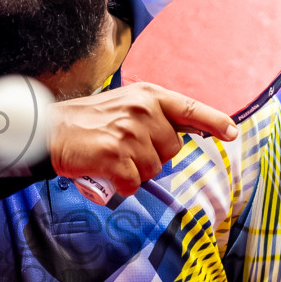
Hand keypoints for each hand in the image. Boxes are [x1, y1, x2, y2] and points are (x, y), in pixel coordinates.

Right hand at [51, 84, 236, 196]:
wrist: (49, 131)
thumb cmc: (88, 122)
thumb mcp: (125, 105)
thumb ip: (154, 115)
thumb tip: (186, 133)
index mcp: (148, 95)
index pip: (189, 108)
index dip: (214, 121)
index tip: (231, 132)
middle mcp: (142, 110)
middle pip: (173, 149)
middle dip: (154, 156)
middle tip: (127, 150)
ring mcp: (129, 133)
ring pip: (154, 169)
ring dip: (136, 172)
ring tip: (114, 160)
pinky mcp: (115, 155)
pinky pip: (135, 182)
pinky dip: (123, 186)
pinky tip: (107, 174)